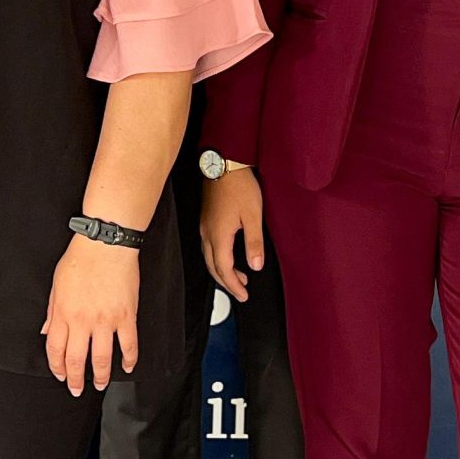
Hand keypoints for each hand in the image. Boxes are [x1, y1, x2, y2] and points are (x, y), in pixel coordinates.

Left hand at [44, 233, 140, 396]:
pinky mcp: (125, 316)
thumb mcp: (56, 285)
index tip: (61, 375)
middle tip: (78, 390)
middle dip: (76, 379)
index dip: (57, 367)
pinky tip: (127, 367)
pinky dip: (129, 359)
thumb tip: (45, 331)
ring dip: (101, 375)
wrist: (105, 246)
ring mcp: (105, 321)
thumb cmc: (79, 260)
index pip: (56, 350)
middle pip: (77, 359)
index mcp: (63, 314)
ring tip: (101, 384)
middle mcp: (82, 321)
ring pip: (102, 358)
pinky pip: (129, 344)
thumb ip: (51, 312)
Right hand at [200, 169, 264, 300]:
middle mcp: (207, 234)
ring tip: (238, 277)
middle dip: (226, 283)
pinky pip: (207, 247)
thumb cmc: (239, 186)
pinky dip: (217, 258)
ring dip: (222, 271)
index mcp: (218, 236)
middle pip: (213, 267)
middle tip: (241, 292)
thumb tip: (255, 266)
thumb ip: (254, 243)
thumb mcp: (253, 216)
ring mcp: (204, 226)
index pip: (224, 270)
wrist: (224, 163)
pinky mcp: (205, 219)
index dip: (234, 286)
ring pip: (209, 257)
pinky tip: (227, 256)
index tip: (244, 295)